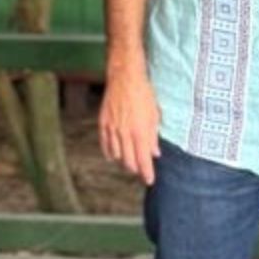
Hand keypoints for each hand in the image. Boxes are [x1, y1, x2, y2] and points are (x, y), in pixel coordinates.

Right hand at [99, 67, 160, 185]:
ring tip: (129, 162)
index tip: (149, 181)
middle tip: (141, 170)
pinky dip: (110, 153)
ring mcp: (113, 129)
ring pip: (117, 155)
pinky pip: (105, 145)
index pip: (144, 160)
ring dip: (124, 161)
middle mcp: (126, 133)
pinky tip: (114, 155)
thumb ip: (153, 136)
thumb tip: (155, 153)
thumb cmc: (143, 94)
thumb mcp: (154, 115)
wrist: (125, 78)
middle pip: (129, 161)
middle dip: (136, 169)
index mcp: (141, 131)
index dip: (147, 173)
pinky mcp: (103, 123)